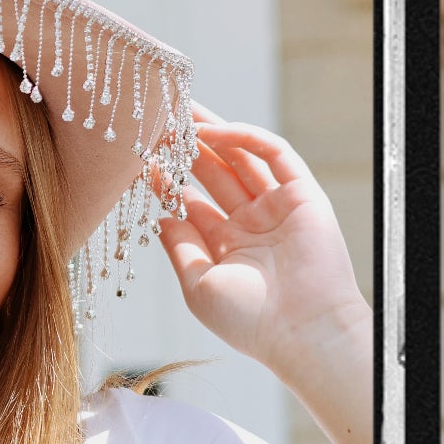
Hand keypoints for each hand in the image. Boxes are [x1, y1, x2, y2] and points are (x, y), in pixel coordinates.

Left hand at [156, 114, 366, 382]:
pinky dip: (245, 138)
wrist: (302, 333)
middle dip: (188, 146)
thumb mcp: (199, 285)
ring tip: (181, 110)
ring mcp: (278, 207)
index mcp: (228, 248)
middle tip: (160, 118)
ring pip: (242, 157)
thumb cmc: (250, 321)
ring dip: (213, 132)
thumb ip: (179, 247)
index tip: (140, 158)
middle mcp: (253, 225)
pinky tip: (213, 132)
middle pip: (215, 173)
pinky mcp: (303, 194)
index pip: (193, 203)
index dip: (168, 179)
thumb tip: (159, 215)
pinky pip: (274, 154)